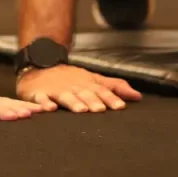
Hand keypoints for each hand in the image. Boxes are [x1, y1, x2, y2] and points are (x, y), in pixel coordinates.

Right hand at [17, 64, 142, 112]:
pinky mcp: (39, 94)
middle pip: (84, 94)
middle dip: (93, 101)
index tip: (120, 107)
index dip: (110, 98)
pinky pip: (41, 99)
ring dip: (73, 102)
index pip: (101, 91)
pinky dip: (45, 104)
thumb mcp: (93, 79)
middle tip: (100, 109)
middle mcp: (73, 87)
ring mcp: (56, 90)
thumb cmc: (70, 78)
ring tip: (81, 110)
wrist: (40, 66)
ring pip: (66, 96)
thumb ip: (115, 87)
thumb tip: (138, 96)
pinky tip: (50, 109)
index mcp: (86, 84)